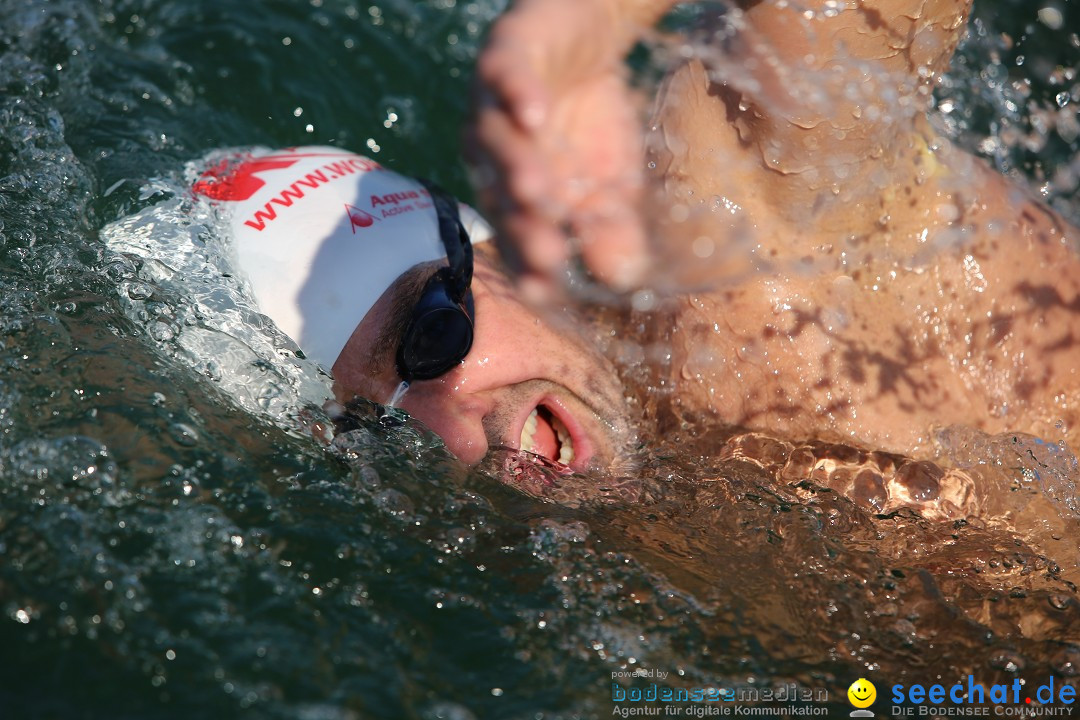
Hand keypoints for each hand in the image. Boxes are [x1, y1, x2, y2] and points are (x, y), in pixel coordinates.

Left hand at [467, 0, 651, 293]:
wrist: (584, 38)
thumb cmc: (590, 123)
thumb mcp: (614, 182)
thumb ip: (614, 228)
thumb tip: (623, 277)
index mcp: (517, 199)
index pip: (518, 241)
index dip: (528, 266)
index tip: (545, 294)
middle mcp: (493, 162)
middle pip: (501, 198)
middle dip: (523, 227)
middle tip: (547, 254)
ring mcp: (492, 110)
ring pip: (495, 141)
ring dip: (514, 165)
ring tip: (536, 191)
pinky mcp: (502, 59)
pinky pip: (504, 78)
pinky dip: (519, 95)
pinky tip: (537, 114)